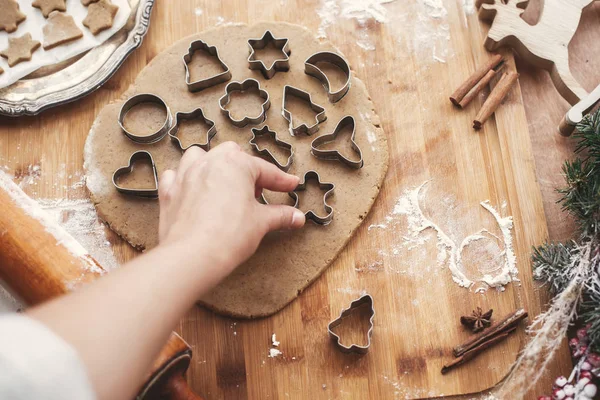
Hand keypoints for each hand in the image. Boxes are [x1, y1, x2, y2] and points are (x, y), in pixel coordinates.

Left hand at [157, 142, 304, 281]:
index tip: (291, 185)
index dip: (281, 180)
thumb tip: (297, 216)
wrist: (193, 256)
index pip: (265, 170)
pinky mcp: (169, 192)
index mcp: (235, 164)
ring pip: (200, 157)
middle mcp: (209, 162)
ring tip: (223, 183)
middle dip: (246, 169)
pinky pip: (175, 175)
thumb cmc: (228, 235)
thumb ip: (280, 215)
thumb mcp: (261, 223)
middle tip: (257, 191)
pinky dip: (184, 179)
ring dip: (213, 165)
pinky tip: (193, 189)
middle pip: (232, 155)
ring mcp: (185, 175)